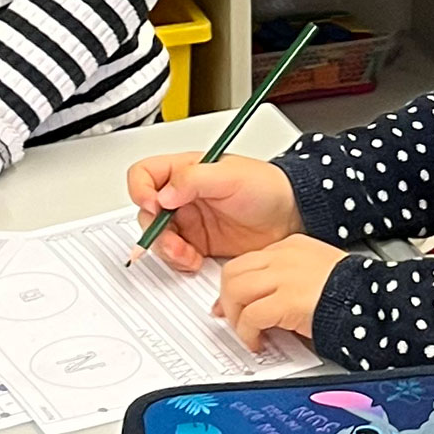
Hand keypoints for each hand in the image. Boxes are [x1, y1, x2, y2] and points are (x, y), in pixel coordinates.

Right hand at [126, 152, 303, 270]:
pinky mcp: (198, 244)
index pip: (144, 175)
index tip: (155, 206)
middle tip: (173, 239)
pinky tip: (195, 260)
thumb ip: (193, 180)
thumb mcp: (231, 176)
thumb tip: (163, 194)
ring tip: (187, 254)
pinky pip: (175, 255)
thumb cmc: (268, 187)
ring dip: (166, 249)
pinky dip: (179, 261)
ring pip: (158, 237)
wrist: (292, 217)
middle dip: (155, 229)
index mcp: (185, 171)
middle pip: (146, 211)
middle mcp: (182, 196)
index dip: (141, 190)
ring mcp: (190, 222)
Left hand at [213, 234, 345, 350]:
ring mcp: (284, 276)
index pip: (249, 260)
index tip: (231, 303)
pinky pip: (250, 316)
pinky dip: (247, 333)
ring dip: (235, 317)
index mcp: (292, 246)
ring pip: (235, 291)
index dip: (235, 285)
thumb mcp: (319, 273)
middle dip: (226, 299)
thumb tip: (266, 300)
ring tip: (246, 333)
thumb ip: (290, 280)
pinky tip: (257, 342)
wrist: (371, 300)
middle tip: (229, 318)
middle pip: (233, 272)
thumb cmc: (353, 292)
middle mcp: (284, 257)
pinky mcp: (286, 300)